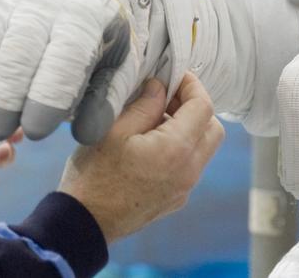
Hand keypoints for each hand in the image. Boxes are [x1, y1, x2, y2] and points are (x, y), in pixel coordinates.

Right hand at [0, 0, 166, 144]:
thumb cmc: (98, 35)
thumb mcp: (118, 63)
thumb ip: (105, 101)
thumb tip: (85, 136)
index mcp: (86, 16)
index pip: (65, 56)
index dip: (47, 96)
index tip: (34, 132)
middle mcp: (45, 3)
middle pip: (18, 50)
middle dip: (3, 97)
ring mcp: (9, 0)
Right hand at [58, 73, 223, 241]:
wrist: (85, 223)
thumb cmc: (94, 175)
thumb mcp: (114, 130)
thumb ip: (144, 105)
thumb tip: (160, 86)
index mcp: (176, 150)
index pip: (203, 107)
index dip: (192, 85)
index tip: (173, 75)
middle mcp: (188, 171)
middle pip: (213, 129)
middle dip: (195, 107)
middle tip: (166, 97)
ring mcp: (184, 188)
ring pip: (204, 149)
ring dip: (189, 128)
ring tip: (154, 119)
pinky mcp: (175, 199)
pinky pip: (190, 166)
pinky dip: (181, 147)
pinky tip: (150, 143)